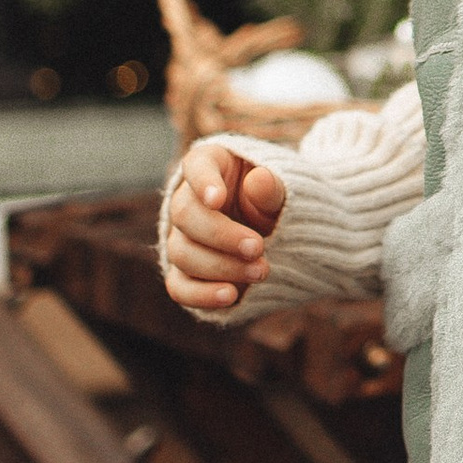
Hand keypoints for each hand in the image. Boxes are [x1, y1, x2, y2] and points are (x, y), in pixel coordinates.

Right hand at [163, 137, 287, 312]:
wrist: (279, 234)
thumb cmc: (275, 202)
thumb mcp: (282, 191)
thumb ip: (271, 188)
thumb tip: (258, 181)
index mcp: (210, 166)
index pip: (196, 166)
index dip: (203, 183)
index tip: (218, 200)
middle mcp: (187, 200)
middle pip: (185, 215)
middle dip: (221, 235)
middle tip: (258, 247)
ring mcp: (183, 238)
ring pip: (182, 253)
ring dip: (220, 266)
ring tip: (261, 272)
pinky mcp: (186, 273)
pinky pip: (180, 287)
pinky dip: (202, 294)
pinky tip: (230, 296)